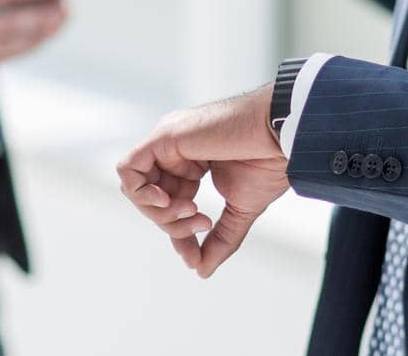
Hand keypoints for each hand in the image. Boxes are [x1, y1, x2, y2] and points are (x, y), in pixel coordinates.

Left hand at [116, 84, 289, 277]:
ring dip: (159, 212)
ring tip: (191, 210)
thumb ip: (219, 239)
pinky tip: (166, 200)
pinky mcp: (163, 136)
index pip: (170, 205)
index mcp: (192, 164)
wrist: (279, 138)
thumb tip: (201, 271)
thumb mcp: (240, 210)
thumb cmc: (268, 163)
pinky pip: (128, 169)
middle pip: (151, 199)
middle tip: (203, 223)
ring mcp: (168, 143)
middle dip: (172, 224)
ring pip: (136, 187)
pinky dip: (140, 193)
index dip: (178, 234)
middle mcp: (175, 152)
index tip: (194, 258)